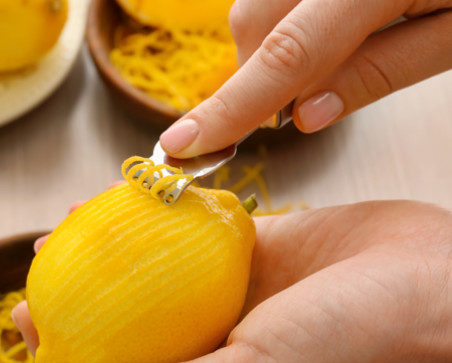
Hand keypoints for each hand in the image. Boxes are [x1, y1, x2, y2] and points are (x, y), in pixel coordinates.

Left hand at [13, 200, 451, 362]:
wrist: (436, 281)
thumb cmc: (353, 343)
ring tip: (68, 229)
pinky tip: (128, 200)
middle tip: (37, 273)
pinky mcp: (257, 248)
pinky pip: (195, 231)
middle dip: (78, 298)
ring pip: (156, 272)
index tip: (27, 322)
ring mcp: (236, 292)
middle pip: (129, 321)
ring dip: (112, 251)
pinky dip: (160, 217)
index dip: (68, 354)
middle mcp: (217, 342)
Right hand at [159, 0, 451, 156]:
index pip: (289, 53)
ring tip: (325, 56)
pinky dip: (284, 15)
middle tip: (299, 104)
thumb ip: (380, 74)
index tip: (183, 146)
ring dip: (272, 42)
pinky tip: (323, 22)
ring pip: (258, 0)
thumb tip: (303, 118)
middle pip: (255, 17)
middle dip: (259, 73)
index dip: (231, 107)